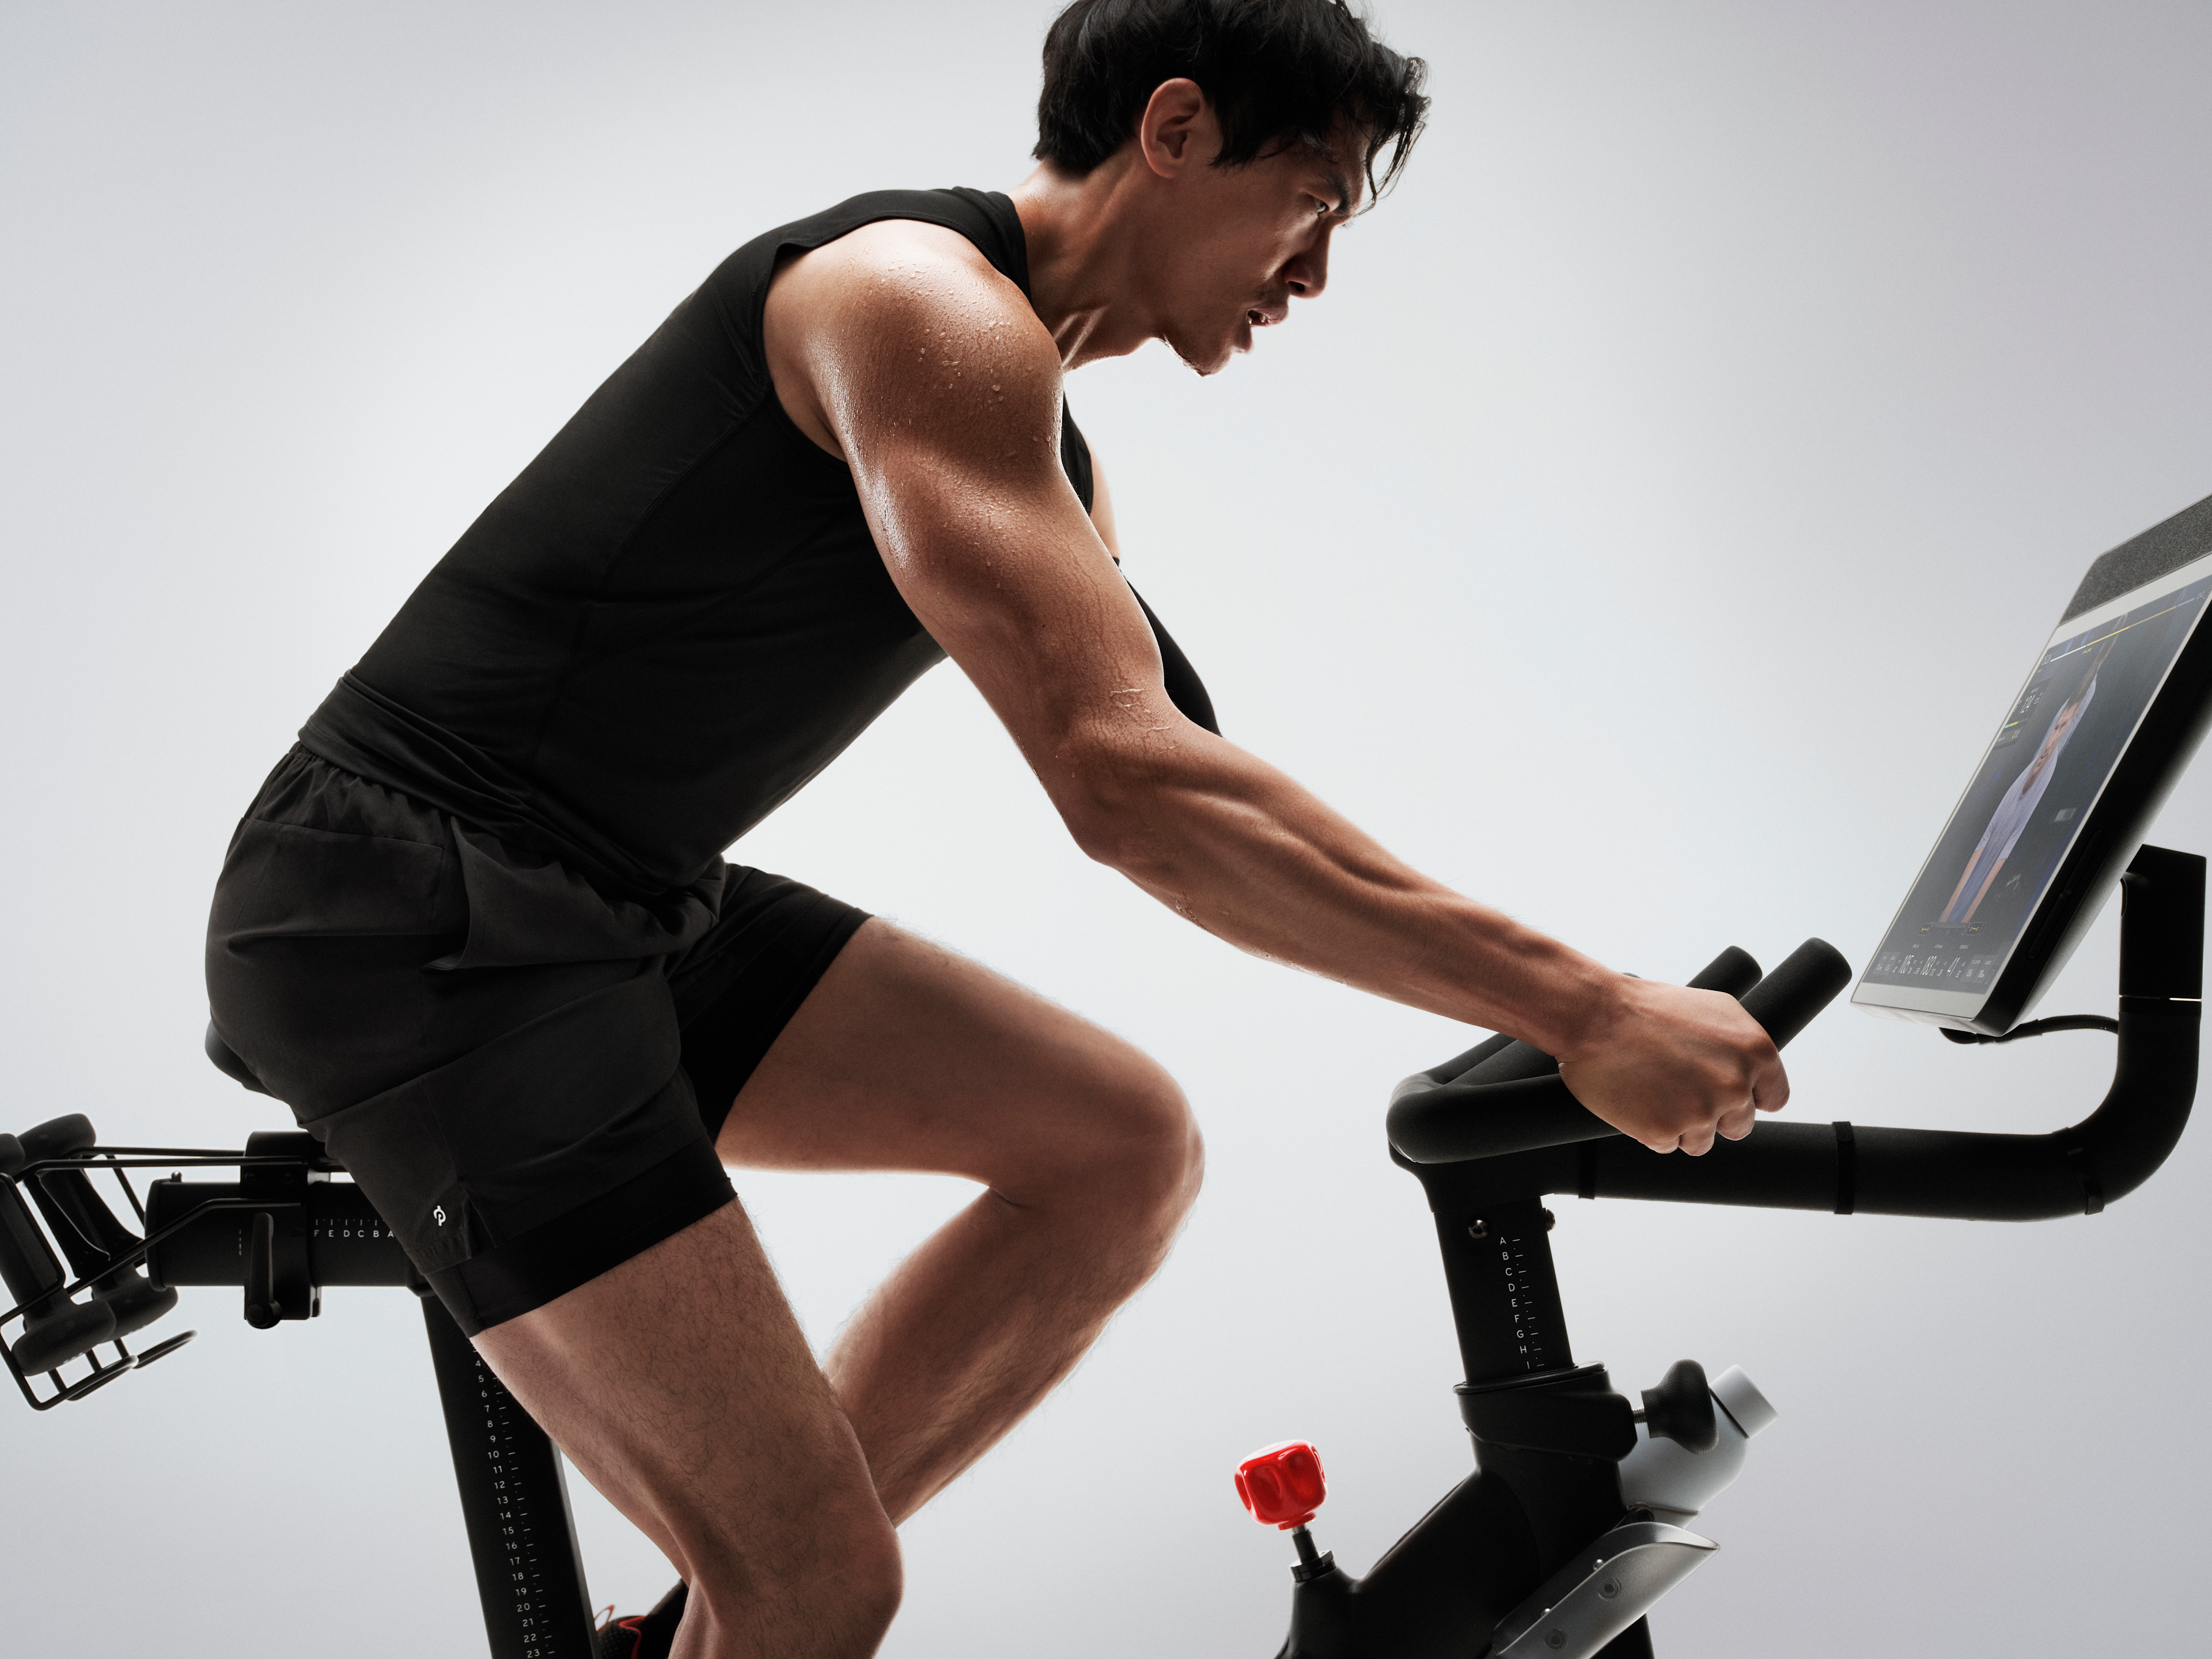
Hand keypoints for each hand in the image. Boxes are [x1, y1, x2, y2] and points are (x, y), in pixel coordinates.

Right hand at [1554, 978, 1786, 1154]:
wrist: (1594, 1016)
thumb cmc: (1645, 1007)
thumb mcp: (1712, 1008)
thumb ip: (1741, 1045)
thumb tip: (1753, 1073)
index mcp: (1755, 1053)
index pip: (1773, 1098)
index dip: (1749, 1096)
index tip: (1728, 1092)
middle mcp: (1734, 1086)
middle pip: (1739, 1125)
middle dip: (1713, 1113)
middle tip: (1681, 1089)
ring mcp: (1701, 1113)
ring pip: (1702, 1141)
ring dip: (1681, 1124)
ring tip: (1654, 1091)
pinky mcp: (1665, 1133)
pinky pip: (1666, 1145)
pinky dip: (1651, 1129)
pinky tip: (1638, 1100)